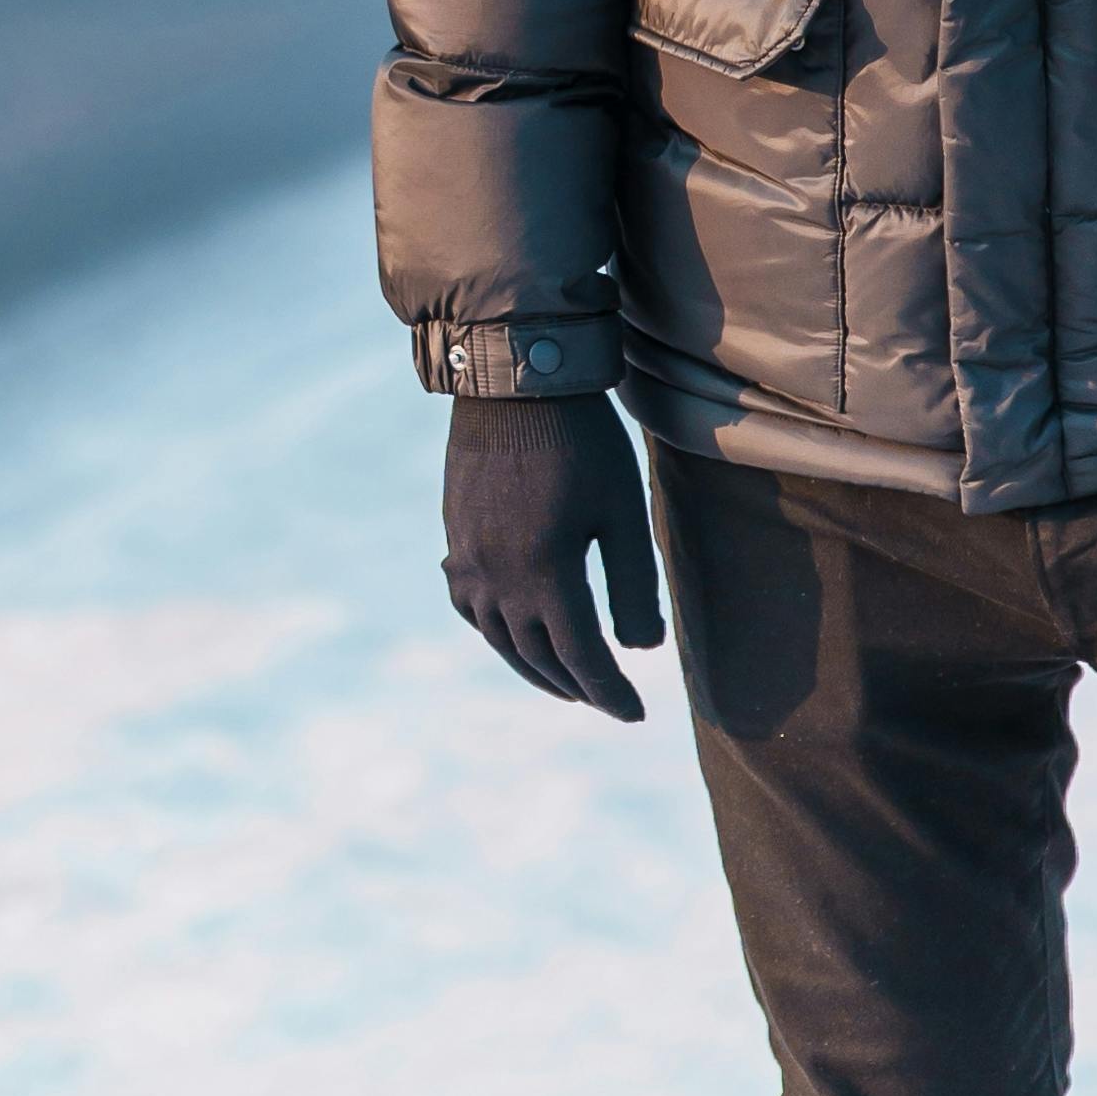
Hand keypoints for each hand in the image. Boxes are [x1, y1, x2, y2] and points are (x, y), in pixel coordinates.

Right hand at [443, 390, 664, 721]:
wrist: (516, 381)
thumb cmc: (582, 442)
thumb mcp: (622, 511)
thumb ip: (632, 584)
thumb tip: (641, 650)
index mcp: (543, 575)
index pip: (580, 658)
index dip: (609, 692)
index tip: (635, 713)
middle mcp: (496, 578)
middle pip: (538, 656)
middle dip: (576, 686)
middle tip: (606, 702)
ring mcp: (468, 560)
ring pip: (499, 638)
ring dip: (533, 668)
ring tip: (564, 681)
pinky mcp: (455, 538)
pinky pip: (468, 606)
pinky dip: (494, 631)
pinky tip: (510, 631)